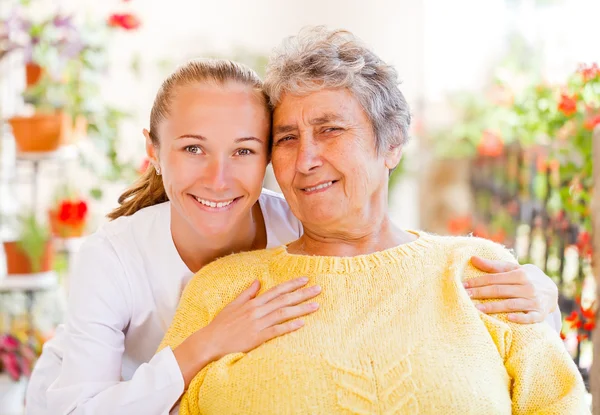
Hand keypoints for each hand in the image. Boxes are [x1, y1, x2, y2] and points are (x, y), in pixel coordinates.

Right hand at [175, 277, 320, 386]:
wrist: (210, 341)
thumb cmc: (221, 324)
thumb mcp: (233, 304)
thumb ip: (248, 293)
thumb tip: (258, 281)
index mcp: (253, 302)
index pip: (276, 290)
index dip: (292, 284)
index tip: (305, 279)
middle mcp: (257, 310)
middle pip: (284, 300)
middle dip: (302, 293)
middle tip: (319, 288)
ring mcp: (258, 323)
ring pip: (283, 313)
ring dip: (301, 308)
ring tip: (316, 305)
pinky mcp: (257, 337)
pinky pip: (276, 330)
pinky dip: (289, 326)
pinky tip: (301, 323)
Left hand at [463, 256, 557, 323]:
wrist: (553, 290)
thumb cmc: (527, 278)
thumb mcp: (514, 269)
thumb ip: (494, 266)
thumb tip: (472, 258)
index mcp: (520, 274)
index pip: (494, 278)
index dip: (478, 282)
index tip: (463, 285)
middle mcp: (528, 287)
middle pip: (500, 291)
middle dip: (481, 293)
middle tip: (465, 297)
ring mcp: (535, 301)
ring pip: (511, 304)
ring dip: (494, 307)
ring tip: (477, 309)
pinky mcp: (540, 314)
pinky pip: (530, 317)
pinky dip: (520, 318)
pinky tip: (508, 318)